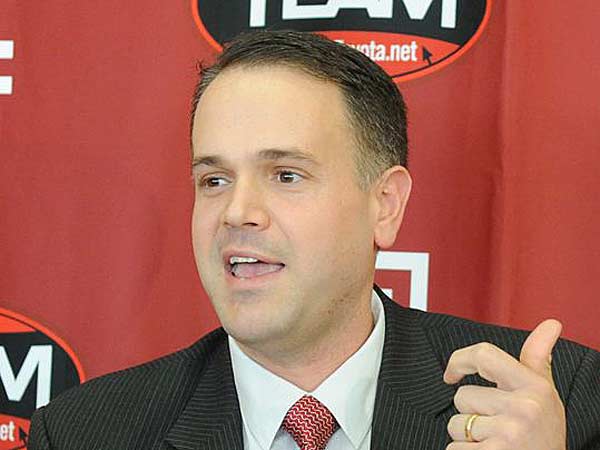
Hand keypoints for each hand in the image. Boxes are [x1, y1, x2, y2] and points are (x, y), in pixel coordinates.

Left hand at [443, 319, 566, 449]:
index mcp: (533, 387)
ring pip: (456, 424)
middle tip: (497, 427)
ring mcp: (508, 433)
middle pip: (462, 396)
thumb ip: (538, 359)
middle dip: (471, 412)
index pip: (483, 355)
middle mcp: (523, 408)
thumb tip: (551, 324)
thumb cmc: (544, 436)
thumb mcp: (545, 395)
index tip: (451, 373)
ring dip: (467, 436)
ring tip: (495, 443)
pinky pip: (454, 449)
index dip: (458, 360)